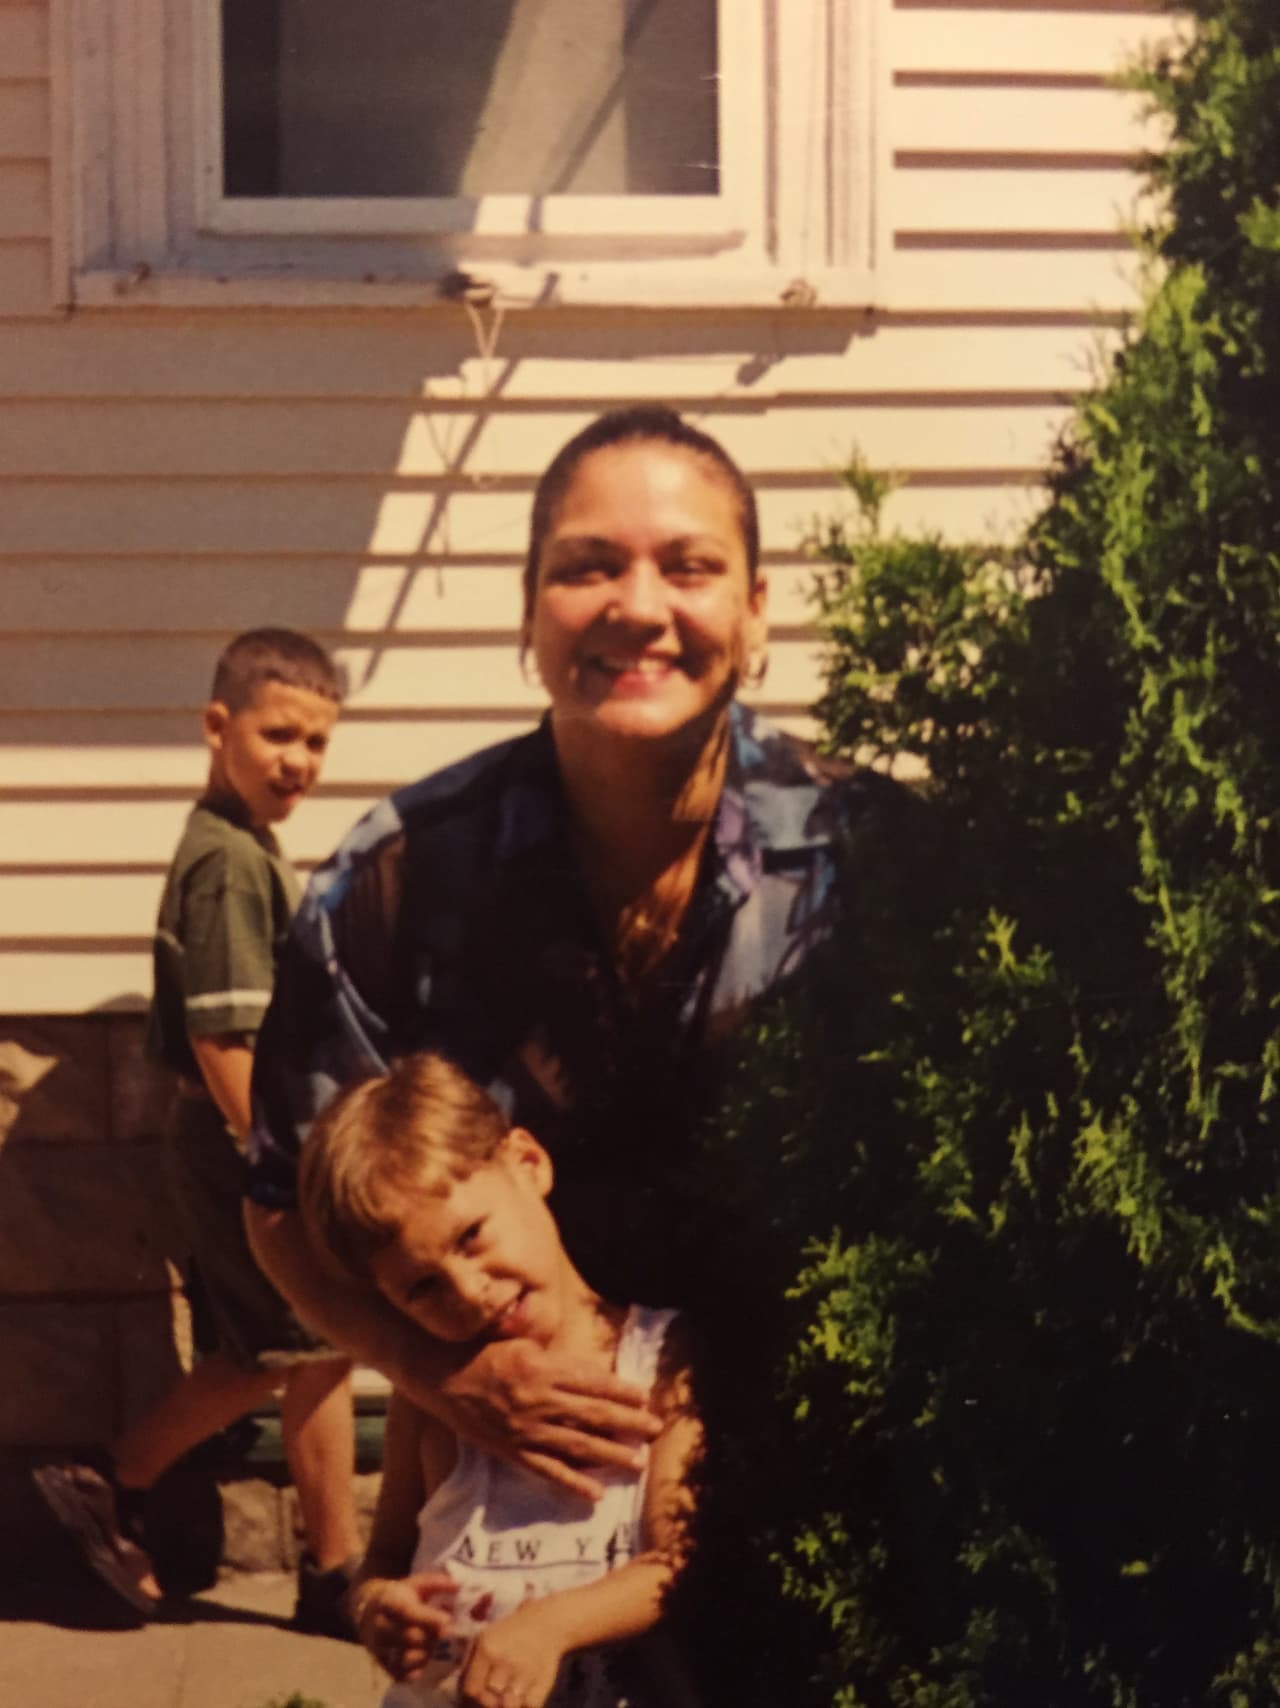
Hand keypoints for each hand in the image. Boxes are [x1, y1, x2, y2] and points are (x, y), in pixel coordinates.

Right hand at [350, 1570, 456, 1679]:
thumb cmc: (400, 1596)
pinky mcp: (381, 1664)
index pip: (408, 1612)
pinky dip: (416, 1671)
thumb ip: (437, 1583)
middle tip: (445, 1633)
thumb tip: (458, 1586)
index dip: (428, 1618)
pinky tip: (424, 1661)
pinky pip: (400, 1675)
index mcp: (389, 1602)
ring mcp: (379, 1647)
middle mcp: (380, 1626)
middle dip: (432, 1636)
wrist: (369, 1611)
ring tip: (433, 1645)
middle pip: (410, 1637)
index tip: (448, 1621)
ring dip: (426, 1654)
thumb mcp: (415, 1583)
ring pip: (406, 1658)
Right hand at [438, 1339, 661, 1500]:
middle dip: (628, 1423)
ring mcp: (526, 1429)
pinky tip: (594, 1494)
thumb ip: (557, 1358)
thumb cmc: (484, 1351)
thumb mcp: (524, 1342)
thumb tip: (594, 1372)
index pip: (592, 1381)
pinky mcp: (512, 1451)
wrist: (442, 1376)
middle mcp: (538, 1400)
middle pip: (592, 1414)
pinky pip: (546, 1470)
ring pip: (576, 1445)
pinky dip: (572, 1484)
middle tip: (654, 1429)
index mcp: (543, 1368)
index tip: (645, 1397)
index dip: (621, 1390)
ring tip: (636, 1463)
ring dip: (610, 1455)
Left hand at [459, 1603, 567, 1707]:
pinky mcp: (543, 1684)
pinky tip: (521, 1695)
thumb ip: (468, 1666)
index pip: (470, 1689)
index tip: (474, 1696)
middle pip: (487, 1701)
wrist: (546, 1623)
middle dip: (486, 1702)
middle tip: (491, 1695)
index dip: (469, 1698)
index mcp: (487, 1648)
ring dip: (504, 1705)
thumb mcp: (483, 1639)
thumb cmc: (507, 1633)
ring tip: (504, 1695)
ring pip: (507, 1707)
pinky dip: (523, 1705)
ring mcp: (525, 1674)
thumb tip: (459, 1697)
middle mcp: (505, 1661)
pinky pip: (528, 1707)